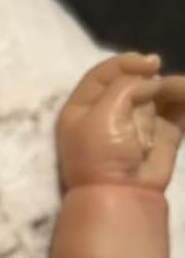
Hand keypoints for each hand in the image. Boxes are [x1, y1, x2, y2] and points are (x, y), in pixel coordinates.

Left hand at [57, 51, 184, 193]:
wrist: (121, 194)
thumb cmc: (101, 152)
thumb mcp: (103, 111)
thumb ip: (127, 85)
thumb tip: (153, 81)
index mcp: (82, 108)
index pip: (104, 74)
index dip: (126, 63)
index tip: (149, 64)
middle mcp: (108, 113)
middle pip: (133, 82)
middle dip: (149, 80)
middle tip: (159, 83)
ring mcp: (136, 124)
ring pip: (157, 95)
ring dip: (171, 88)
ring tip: (182, 90)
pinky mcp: (161, 136)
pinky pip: (176, 112)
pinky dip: (184, 100)